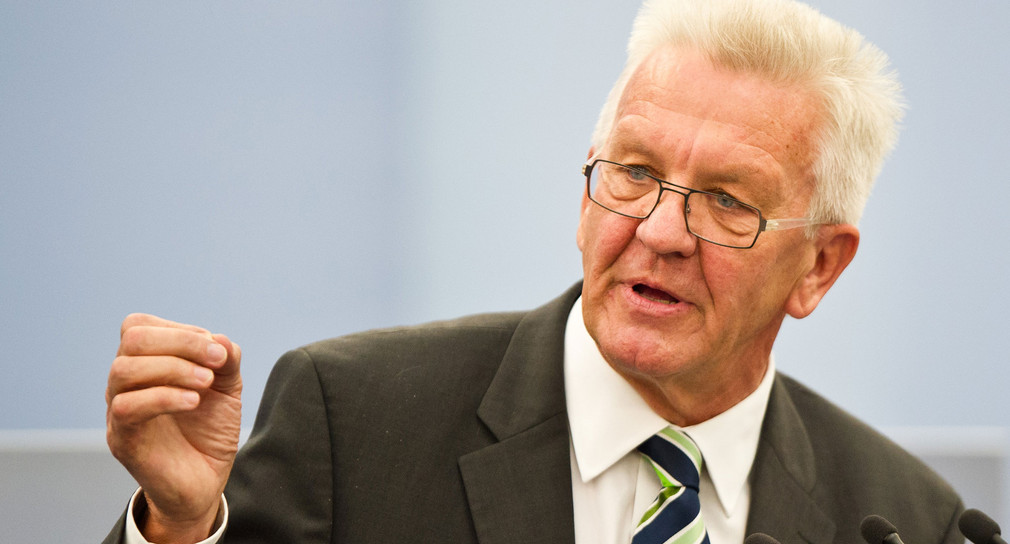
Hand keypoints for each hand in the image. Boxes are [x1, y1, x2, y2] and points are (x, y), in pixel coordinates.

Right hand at [106, 314, 242, 542]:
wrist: (205, 481)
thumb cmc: (209, 430)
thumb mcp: (227, 388)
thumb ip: (226, 360)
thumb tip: (220, 338)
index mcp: (144, 363)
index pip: (141, 326)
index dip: (182, 330)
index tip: (217, 352)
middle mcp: (125, 382)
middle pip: (132, 338)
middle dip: (181, 342)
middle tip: (216, 362)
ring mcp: (118, 409)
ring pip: (124, 370)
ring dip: (174, 368)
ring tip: (206, 384)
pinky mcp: (122, 439)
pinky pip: (126, 407)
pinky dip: (165, 397)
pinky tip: (194, 402)